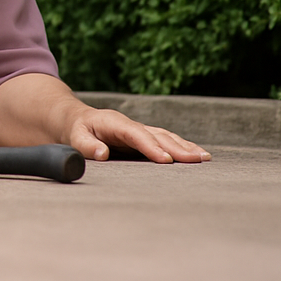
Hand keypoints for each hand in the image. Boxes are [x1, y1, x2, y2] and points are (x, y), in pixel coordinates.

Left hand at [64, 106, 211, 163]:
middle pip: (157, 135)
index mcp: (115, 123)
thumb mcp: (76, 137)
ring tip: (204, 158)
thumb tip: (102, 153)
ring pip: (166, 137)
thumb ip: (87, 145)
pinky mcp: (145, 137)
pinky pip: (165, 140)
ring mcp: (140, 130)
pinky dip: (182, 146)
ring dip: (185, 147)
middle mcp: (131, 125)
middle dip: (178, 147)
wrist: (78, 120)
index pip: (136, 135)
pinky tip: (196, 155)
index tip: (166, 160)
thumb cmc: (78, 131)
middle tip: (198, 159)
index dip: (151, 147)